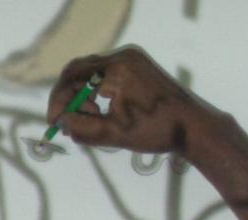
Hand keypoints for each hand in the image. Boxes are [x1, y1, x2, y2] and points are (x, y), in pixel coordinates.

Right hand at [47, 45, 212, 154]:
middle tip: (67, 121)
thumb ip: (82, 127)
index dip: (58, 100)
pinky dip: (97, 89)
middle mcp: (123, 57)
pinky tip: (102, 110)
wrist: (192, 125)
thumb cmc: (156, 131)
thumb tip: (61, 121)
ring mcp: (132, 58)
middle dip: (69, 96)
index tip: (54, 123)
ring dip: (83, 94)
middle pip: (79, 70)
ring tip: (91, 118)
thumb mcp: (113, 134)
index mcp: (116, 70)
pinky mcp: (138, 64)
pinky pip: (107, 72)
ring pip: (92, 71)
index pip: (72, 77)